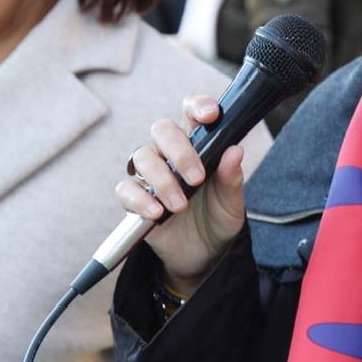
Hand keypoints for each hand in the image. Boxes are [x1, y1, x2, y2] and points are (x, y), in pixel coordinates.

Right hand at [114, 94, 247, 290]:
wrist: (203, 255)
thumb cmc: (218, 219)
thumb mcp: (232, 203)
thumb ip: (232, 178)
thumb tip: (235, 150)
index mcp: (198, 145)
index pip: (191, 113)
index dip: (198, 106)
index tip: (211, 115)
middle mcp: (170, 153)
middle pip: (161, 129)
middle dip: (179, 150)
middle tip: (197, 178)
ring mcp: (150, 174)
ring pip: (142, 157)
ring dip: (162, 180)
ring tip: (181, 205)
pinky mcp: (134, 198)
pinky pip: (126, 189)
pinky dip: (140, 199)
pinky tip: (156, 212)